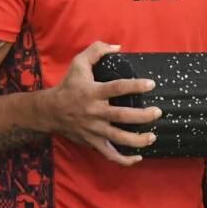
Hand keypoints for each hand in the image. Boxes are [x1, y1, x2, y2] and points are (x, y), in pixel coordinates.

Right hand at [40, 41, 161, 165]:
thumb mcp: (78, 64)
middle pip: (122, 116)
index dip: (135, 86)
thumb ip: (96, 51)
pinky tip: (138, 158)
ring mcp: (94, 129)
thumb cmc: (68, 86)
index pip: (117, 88)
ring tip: (152, 136)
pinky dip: (124, 160)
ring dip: (138, 140)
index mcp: (92, 92)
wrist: (49, 111)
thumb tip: (118, 47)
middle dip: (142, 116)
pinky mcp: (92, 142)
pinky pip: (110, 155)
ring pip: (119, 138)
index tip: (151, 84)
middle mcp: (94, 112)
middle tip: (157, 112)